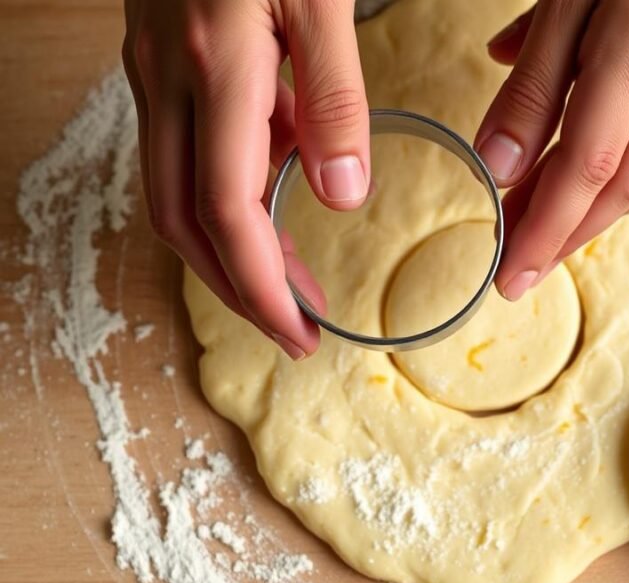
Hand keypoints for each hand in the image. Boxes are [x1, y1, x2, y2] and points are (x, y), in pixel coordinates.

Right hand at [122, 0, 370, 358]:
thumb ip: (332, 97)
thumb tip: (340, 197)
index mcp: (217, 70)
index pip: (228, 215)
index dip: (264, 289)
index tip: (303, 333)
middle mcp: (170, 85)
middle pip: (187, 226)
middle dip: (241, 291)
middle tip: (297, 330)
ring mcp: (154, 78)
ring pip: (175, 199)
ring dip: (229, 256)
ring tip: (289, 287)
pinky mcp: (159, 69)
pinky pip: (184, 157)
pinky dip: (225, 202)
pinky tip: (273, 203)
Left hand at [475, 0, 628, 299]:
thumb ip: (536, 69)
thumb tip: (500, 160)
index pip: (587, 160)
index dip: (546, 225)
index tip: (507, 270)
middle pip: (628, 184)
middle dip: (569, 236)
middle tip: (519, 270)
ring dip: (598, 217)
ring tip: (544, 237)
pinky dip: (625, 177)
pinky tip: (584, 187)